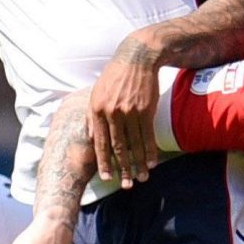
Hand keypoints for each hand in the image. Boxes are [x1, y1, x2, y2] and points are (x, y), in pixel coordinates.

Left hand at [87, 33, 158, 187]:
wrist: (137, 58)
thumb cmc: (115, 77)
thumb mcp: (96, 93)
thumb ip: (92, 116)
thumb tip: (91, 138)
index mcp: (96, 110)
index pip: (100, 143)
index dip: (103, 162)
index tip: (107, 177)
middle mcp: (111, 113)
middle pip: (117, 148)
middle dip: (122, 169)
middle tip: (126, 185)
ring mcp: (129, 112)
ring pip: (134, 144)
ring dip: (138, 164)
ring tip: (141, 178)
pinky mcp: (145, 110)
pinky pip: (148, 135)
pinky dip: (150, 151)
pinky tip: (152, 162)